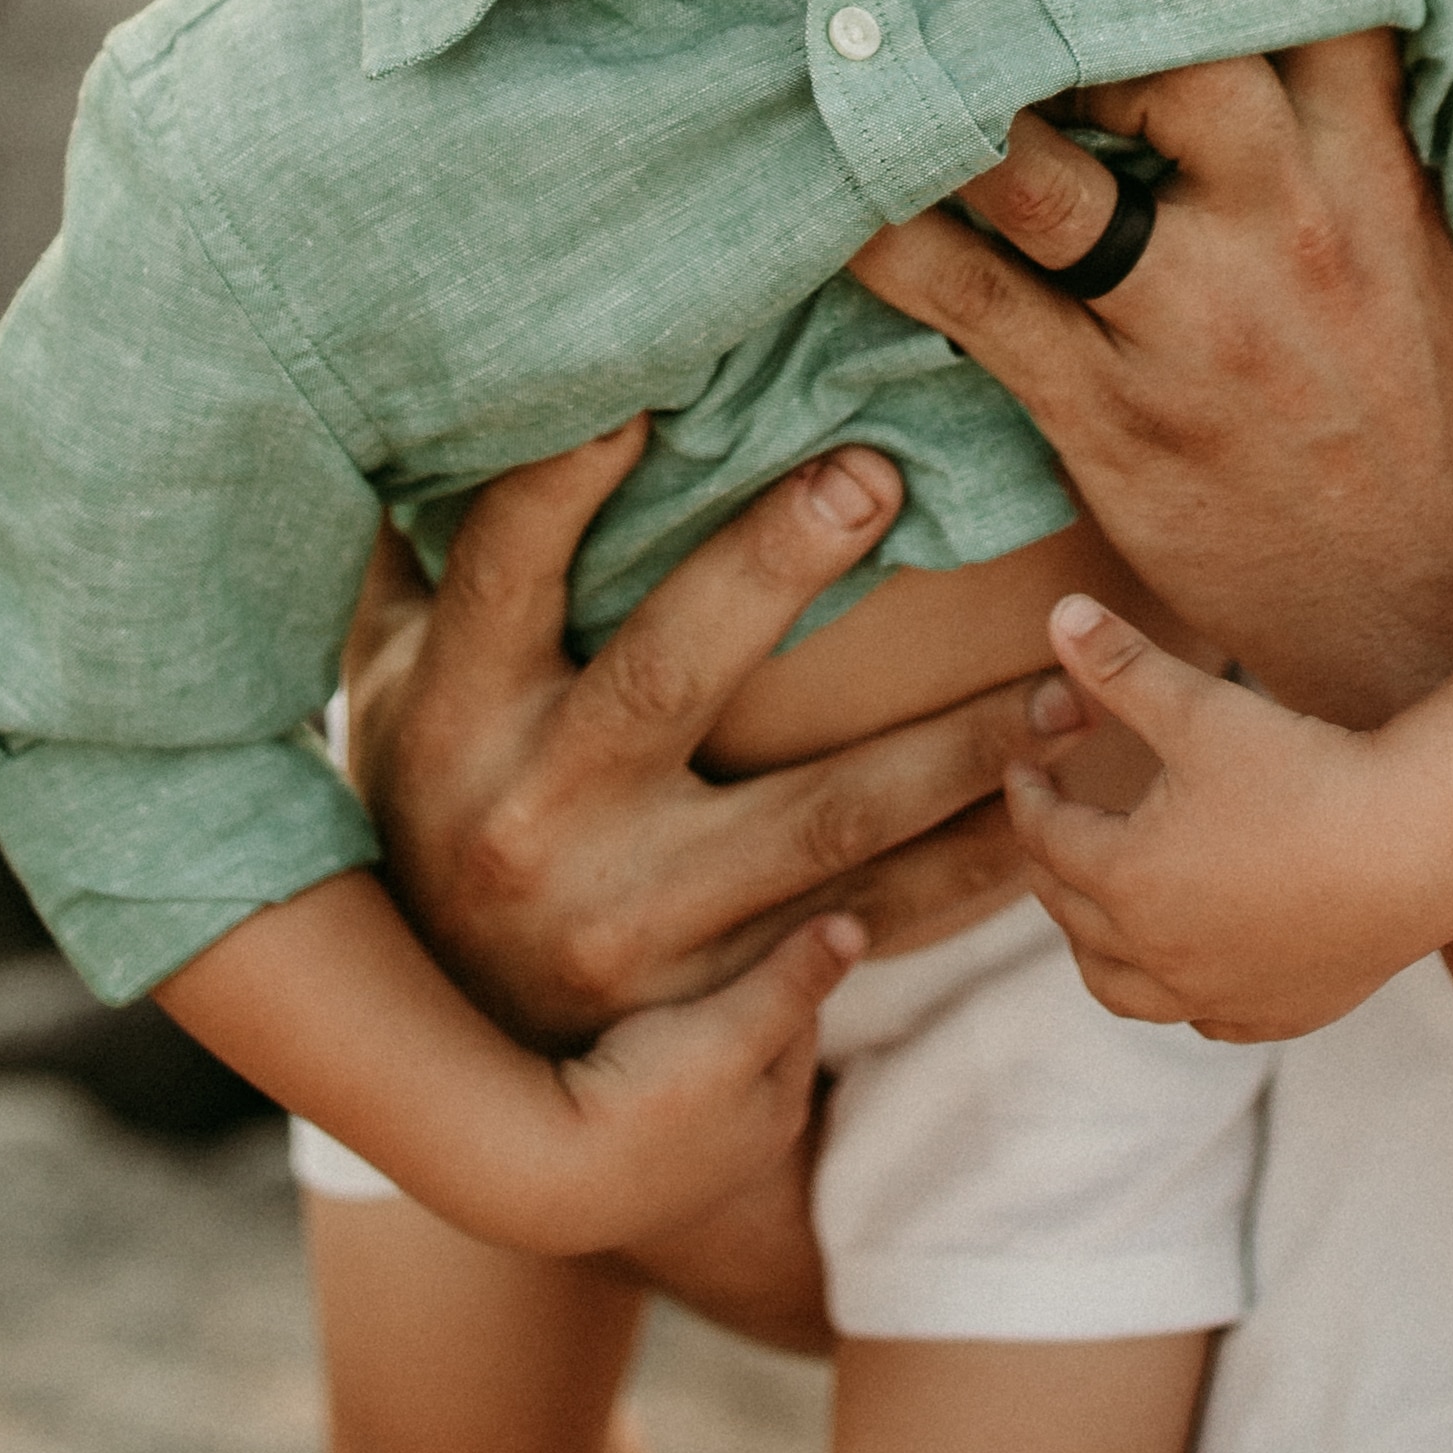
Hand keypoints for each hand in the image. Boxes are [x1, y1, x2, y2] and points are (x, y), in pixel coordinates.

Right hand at [350, 427, 1033, 1050]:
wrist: (464, 1067)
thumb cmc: (436, 811)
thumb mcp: (390, 694)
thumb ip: (421, 555)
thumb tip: (431, 385)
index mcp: (449, 715)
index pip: (503, 570)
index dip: (564, 478)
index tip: (646, 384)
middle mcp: (530, 819)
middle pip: (665, 675)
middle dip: (773, 572)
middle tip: (879, 476)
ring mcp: (631, 924)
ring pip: (818, 823)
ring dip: (954, 752)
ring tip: (1062, 684)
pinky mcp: (714, 1000)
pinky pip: (867, 926)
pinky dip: (967, 876)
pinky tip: (1051, 817)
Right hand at [538, 913, 861, 1252]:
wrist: (542, 1172)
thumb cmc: (650, 1095)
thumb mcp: (733, 1028)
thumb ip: (792, 979)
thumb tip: (857, 929)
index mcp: (779, 1115)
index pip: (800, 1015)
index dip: (779, 961)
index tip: (752, 914)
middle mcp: (738, 1149)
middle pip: (750, 1045)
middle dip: (734, 997)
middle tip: (699, 938)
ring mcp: (678, 1162)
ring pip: (697, 1070)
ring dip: (683, 1029)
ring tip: (651, 978)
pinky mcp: (621, 1161)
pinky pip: (647, 1091)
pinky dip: (639, 1058)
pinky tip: (608, 1031)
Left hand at [844, 32, 1452, 728]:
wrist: (1436, 625)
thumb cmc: (1441, 429)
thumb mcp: (1445, 260)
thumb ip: (1371, 142)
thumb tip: (1310, 15)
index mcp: (1377, 175)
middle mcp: (1287, 226)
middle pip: (1157, 51)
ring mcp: (1193, 323)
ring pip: (1040, 170)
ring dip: (948, 103)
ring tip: (870, 46)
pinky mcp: (1114, 417)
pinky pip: (973, 303)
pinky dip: (891, 244)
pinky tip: (834, 202)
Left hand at [1004, 596, 1445, 1041]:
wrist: (1420, 846)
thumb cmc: (1306, 772)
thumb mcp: (1202, 708)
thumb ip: (1122, 667)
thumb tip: (1059, 614)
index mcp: (1125, 878)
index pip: (1047, 838)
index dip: (1027, 798)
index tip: (1023, 772)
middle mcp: (1158, 953)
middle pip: (1072, 915)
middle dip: (1051, 867)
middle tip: (1053, 830)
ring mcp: (1217, 994)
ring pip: (1123, 989)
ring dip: (1095, 951)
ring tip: (1096, 917)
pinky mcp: (1276, 1014)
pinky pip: (1204, 1020)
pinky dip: (1179, 994)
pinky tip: (1190, 967)